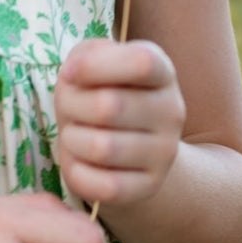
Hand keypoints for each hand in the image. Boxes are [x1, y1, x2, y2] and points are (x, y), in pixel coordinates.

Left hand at [54, 38, 185, 208]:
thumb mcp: (96, 64)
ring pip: (102, 148)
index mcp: (163, 73)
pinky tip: (79, 162)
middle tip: (69, 111)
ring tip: (74, 136)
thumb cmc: (102, 96)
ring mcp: (164, 153)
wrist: (127, 149)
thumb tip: (74, 73)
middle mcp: (172, 112)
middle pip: (108, 106)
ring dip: (72, 140)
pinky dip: (77, 172)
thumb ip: (86, 55)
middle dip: (72, 106)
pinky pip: (102, 185)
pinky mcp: (148, 187)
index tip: (71, 74)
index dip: (95, 66)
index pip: (141, 63)